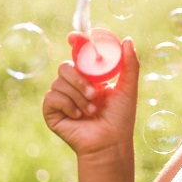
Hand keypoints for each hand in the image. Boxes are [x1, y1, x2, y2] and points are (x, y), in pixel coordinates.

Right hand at [42, 32, 139, 155]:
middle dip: (79, 79)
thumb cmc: (121, 118)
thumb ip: (129, 64)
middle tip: (94, 94)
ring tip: (91, 111)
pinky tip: (78, 117)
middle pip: (65, 66)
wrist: (109, 143)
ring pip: (58, 82)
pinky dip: (67, 105)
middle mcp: (74, 85)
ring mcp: (61, 98)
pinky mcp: (51, 111)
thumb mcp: (128, 88)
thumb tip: (127, 39)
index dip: (74, 43)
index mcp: (90, 77)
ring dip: (78, 97)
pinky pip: (52, 97)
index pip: (78, 55)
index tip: (74, 37)